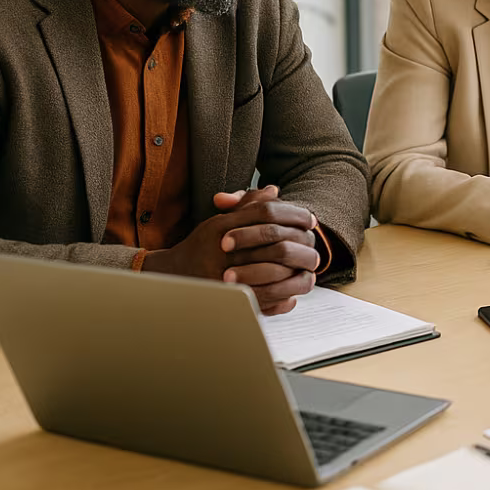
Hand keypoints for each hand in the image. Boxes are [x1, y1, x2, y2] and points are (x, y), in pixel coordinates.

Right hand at [142, 186, 319, 315]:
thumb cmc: (203, 245)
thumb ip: (248, 205)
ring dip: (294, 271)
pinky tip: (293, 293)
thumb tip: (274, 190)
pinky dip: (281, 297)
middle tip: (315, 247)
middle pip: (272, 239)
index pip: (265, 213)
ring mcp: (225, 276)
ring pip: (271, 272)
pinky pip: (263, 299)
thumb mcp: (222, 221)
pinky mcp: (229, 299)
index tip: (311, 220)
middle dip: (298, 243)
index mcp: (224, 227)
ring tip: (309, 270)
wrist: (175, 275)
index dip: (292, 213)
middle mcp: (223, 250)